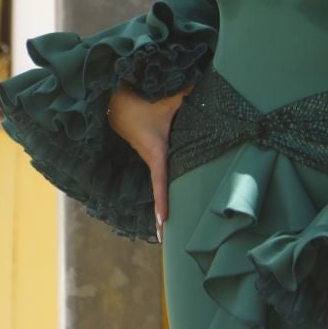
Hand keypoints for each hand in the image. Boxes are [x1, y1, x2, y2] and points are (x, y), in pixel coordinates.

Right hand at [107, 84, 188, 240]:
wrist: (113, 99)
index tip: (163, 226)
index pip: (160, 183)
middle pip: (162, 189)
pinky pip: (159, 171)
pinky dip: (163, 186)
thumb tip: (214, 88)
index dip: (162, 204)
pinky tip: (170, 198)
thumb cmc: (141, 102)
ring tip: (169, 229)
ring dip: (164, 200)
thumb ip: (191, 95)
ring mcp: (148, 156)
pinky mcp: (148, 151)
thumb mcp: (168, 100)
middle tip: (170, 239)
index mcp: (156, 152)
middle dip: (164, 213)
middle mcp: (151, 159)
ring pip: (161, 180)